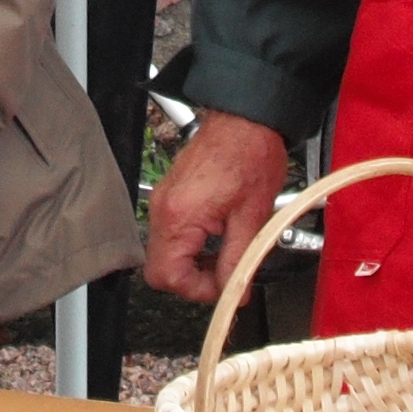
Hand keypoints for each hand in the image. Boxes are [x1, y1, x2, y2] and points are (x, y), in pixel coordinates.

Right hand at [140, 111, 294, 301]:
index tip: (225, 286)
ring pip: (166, 253)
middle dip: (193, 279)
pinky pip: (172, 233)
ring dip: (194, 262)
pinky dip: (192, 244)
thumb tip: (236, 292)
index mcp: (180, 217)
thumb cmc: (249, 155)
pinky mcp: (171, 195)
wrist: (246, 119)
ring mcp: (164, 201)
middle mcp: (164, 209)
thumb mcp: (252, 218)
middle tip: (224, 272)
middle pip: (160, 269)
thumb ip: (240, 261)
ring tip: (226, 252)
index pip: (169, 276)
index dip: (199, 290)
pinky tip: (218, 236)